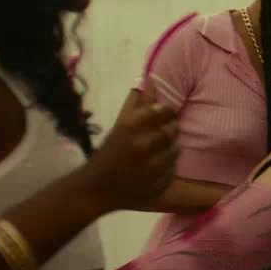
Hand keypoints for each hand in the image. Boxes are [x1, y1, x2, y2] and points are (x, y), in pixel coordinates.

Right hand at [80, 89, 177, 211]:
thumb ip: (136, 104)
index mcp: (129, 128)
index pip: (162, 111)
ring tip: (158, 151)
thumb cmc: (108, 153)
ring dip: (170, 148)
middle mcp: (142, 146)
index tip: (166, 113)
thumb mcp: (119, 127)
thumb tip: (151, 80)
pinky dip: (168, 167)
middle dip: (171, 129)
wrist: (95, 189)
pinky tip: (156, 167)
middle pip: (171, 130)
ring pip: (175, 150)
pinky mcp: (158, 184)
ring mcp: (152, 167)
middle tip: (165, 132)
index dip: (167, 111)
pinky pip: (173, 169)